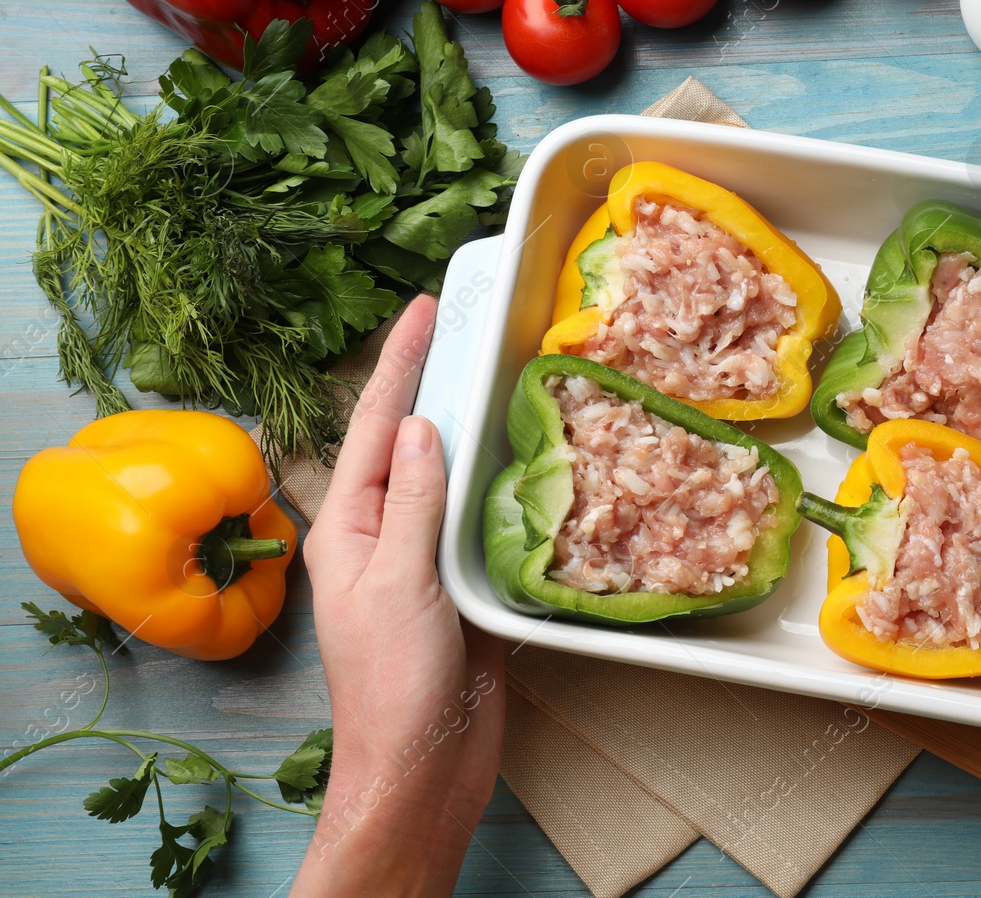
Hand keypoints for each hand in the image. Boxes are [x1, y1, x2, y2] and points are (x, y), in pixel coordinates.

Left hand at [292, 296, 505, 897]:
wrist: (425, 766)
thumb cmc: (393, 685)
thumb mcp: (396, 585)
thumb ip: (411, 504)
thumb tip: (421, 426)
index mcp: (349, 527)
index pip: (374, 425)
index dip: (399, 364)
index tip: (424, 310)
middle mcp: (384, 532)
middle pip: (411, 440)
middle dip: (435, 382)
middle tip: (469, 324)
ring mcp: (426, 558)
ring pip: (451, 475)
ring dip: (475, 426)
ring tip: (506, 374)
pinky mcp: (467, 583)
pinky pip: (485, 517)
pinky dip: (507, 481)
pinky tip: (534, 458)